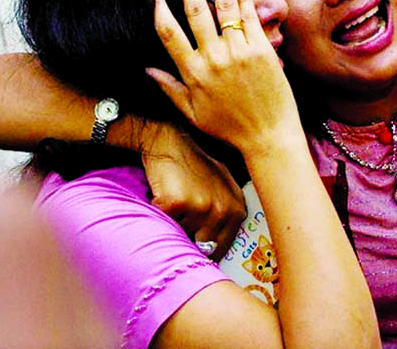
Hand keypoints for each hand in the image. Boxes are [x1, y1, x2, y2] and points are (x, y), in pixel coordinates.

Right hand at [140, 121, 246, 261]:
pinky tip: (163, 198)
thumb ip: (228, 212)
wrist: (170, 142)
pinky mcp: (177, 204)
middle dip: (189, 240)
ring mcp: (201, 207)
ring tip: (174, 204)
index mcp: (237, 209)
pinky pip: (163, 224)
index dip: (207, 252)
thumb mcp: (224, 185)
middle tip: (181, 224)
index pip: (223, 247)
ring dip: (173, 226)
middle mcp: (223, 210)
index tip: (197, 253)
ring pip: (181, 236)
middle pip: (202, 247)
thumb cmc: (195, 165)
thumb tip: (218, 248)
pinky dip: (159, 216)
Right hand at [148, 0, 300, 157]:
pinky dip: (245, 0)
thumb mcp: (193, 113)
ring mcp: (239, 52)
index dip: (158, 7)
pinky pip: (251, 18)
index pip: (168, 32)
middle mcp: (214, 57)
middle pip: (196, 11)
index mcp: (194, 72)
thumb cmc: (229, 128)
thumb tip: (147, 69)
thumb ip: (170, 89)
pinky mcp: (262, 51)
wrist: (268, 136)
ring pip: (226, 8)